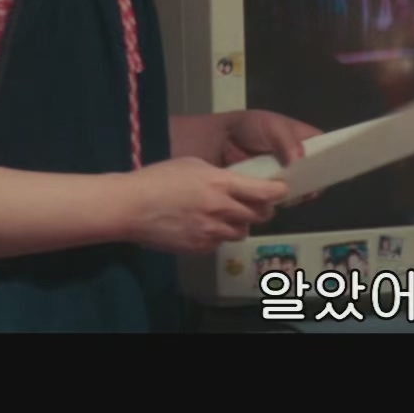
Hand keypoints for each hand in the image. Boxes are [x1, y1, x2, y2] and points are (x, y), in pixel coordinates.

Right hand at [121, 157, 289, 254]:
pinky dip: (218, 236)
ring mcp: (211, 232)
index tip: (282, 190)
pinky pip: (220, 243)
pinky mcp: (200, 248)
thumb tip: (235, 184)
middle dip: (261, 209)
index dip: (278, 191)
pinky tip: (203, 226)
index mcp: (221, 184)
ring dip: (239, 224)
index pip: (264, 191)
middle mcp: (221, 209)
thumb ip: (219, 176)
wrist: (131, 207)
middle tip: (256, 204)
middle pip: (259, 215)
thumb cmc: (157, 179)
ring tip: (224, 216)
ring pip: (242, 232)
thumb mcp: (192, 164)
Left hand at [221, 110, 324, 204]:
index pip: (325, 150)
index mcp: (304, 139)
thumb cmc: (250, 127)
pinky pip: (283, 197)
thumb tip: (300, 162)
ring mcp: (285, 174)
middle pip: (315, 174)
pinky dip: (283, 200)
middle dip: (313, 182)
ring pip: (300, 188)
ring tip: (292, 195)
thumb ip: (288, 142)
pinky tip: (280, 201)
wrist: (221, 138)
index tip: (328, 172)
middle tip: (308, 189)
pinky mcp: (270, 188)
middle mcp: (298, 158)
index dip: (330, 161)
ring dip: (298, 193)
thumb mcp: (272, 127)